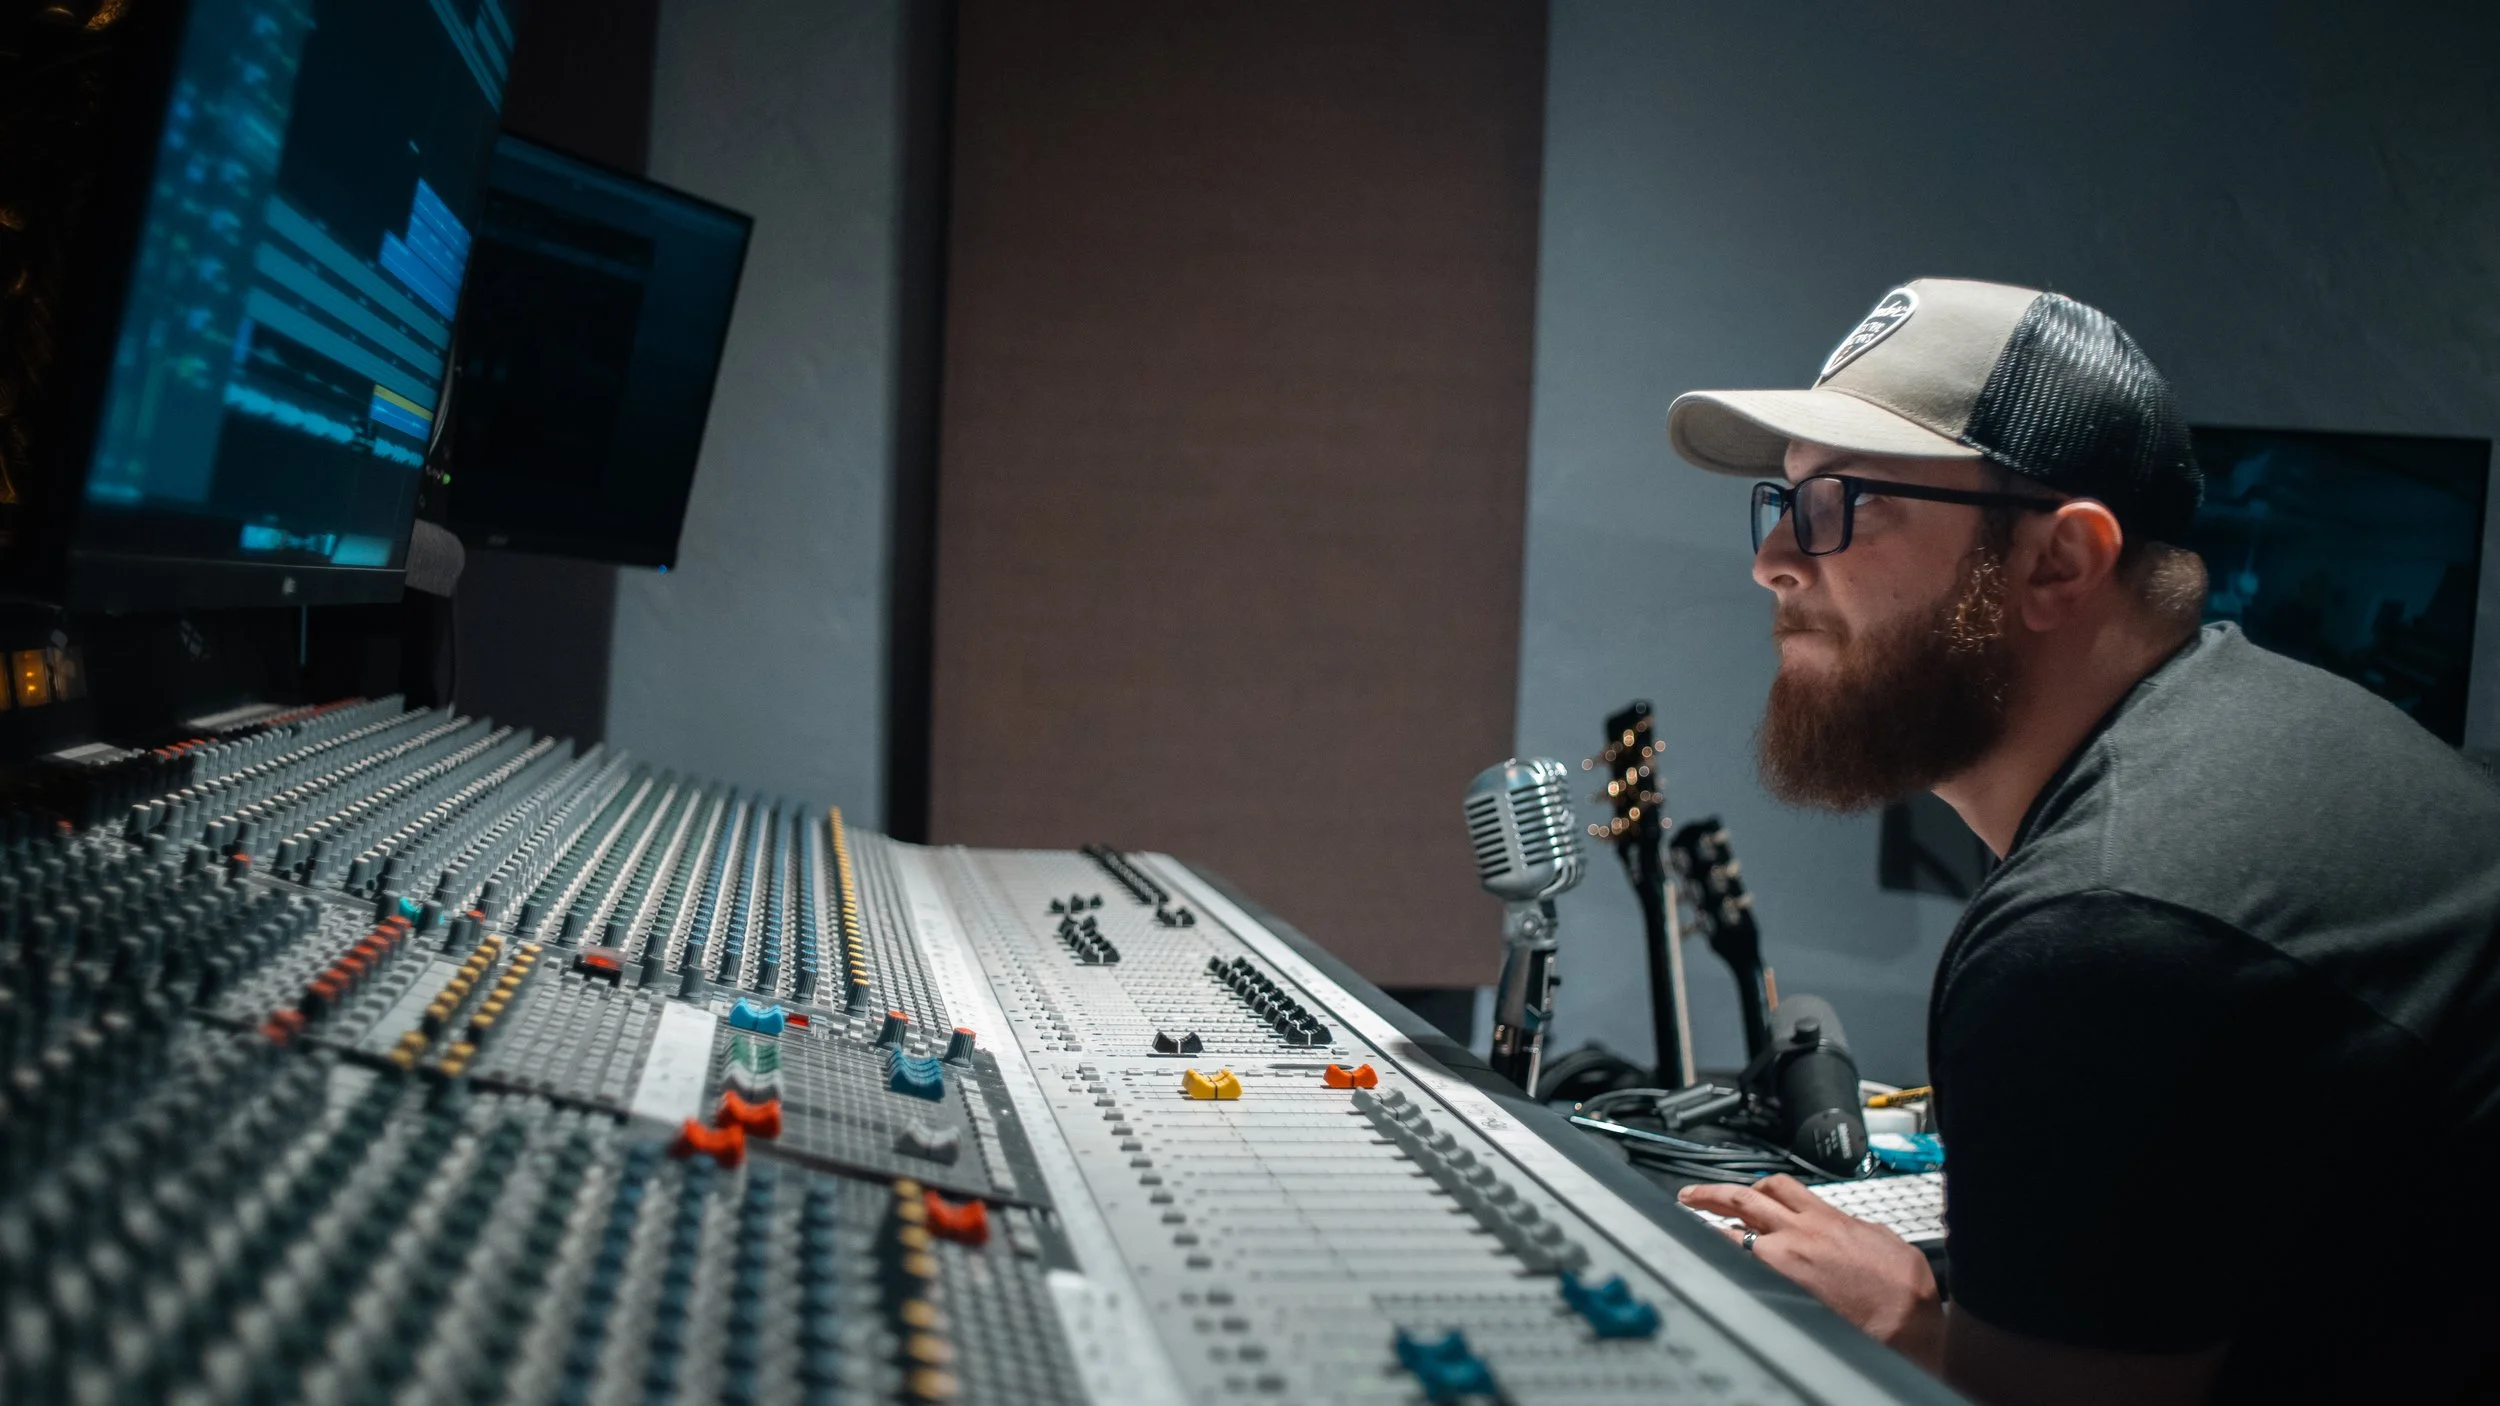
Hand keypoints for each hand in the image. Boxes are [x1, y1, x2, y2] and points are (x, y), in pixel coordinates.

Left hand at [1678, 1175, 1942, 1361]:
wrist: (1904, 1323)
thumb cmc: (1901, 1289)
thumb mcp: (1883, 1239)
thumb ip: (1855, 1226)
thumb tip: (1845, 1227)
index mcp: (1826, 1217)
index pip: (1780, 1186)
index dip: (1757, 1185)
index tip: (1743, 1190)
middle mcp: (1799, 1233)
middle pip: (1744, 1199)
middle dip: (1712, 1194)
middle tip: (1690, 1196)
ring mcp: (1784, 1262)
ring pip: (1732, 1233)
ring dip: (1708, 1227)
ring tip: (1689, 1226)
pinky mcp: (1778, 1290)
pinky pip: (1739, 1267)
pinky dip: (1723, 1260)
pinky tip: (1711, 1262)